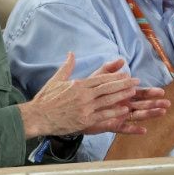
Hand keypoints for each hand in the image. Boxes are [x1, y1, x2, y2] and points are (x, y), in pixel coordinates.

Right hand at [19, 53, 141, 137]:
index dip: (115, 77)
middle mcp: (84, 95)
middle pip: (108, 88)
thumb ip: (67, 67)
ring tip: (133, 92)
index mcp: (78, 85)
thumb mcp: (56, 80)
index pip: (101, 79)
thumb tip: (71, 54)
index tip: (125, 74)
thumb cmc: (45, 98)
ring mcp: (85, 109)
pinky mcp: (85, 121)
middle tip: (136, 81)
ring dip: (122, 96)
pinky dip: (115, 112)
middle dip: (123, 84)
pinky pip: (104, 116)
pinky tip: (125, 110)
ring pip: (109, 101)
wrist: (38, 116)